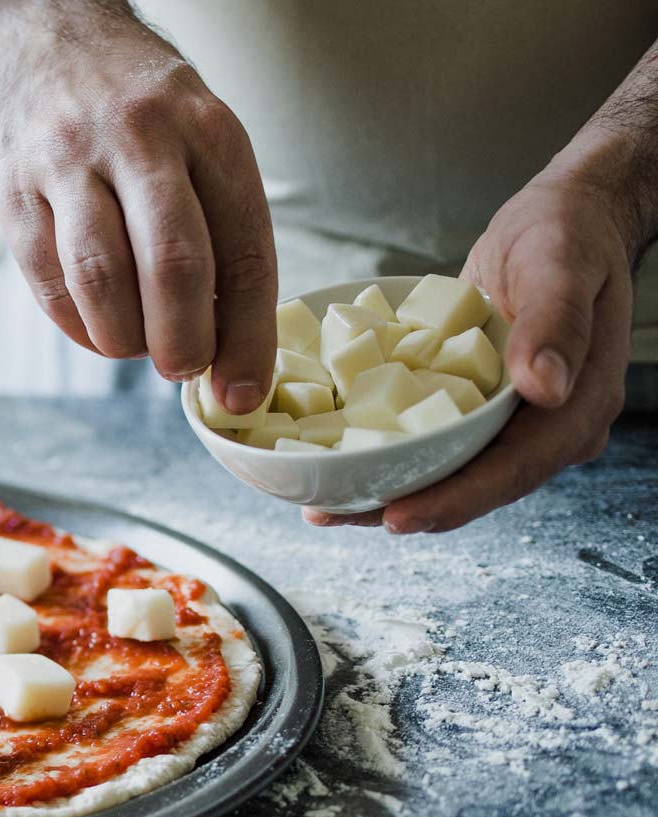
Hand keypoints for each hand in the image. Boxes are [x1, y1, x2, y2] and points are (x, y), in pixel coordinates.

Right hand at [0, 5, 276, 411]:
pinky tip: (95, 327)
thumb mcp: (198, 133)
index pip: (242, 249)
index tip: (243, 392)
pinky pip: (47, 279)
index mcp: (206, 128)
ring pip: (103, 279)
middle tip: (184, 369)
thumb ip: (218, 226)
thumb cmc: (132, 102)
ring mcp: (68, 159)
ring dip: (125, 340)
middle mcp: (140, 137)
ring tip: (135, 347)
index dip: (248, 336)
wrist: (32, 29)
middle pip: (175, 267)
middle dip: (185, 344)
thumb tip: (230, 343)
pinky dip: (77, 325)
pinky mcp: (13, 186)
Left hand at [305, 172, 632, 533]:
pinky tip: (341, 459)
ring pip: (451, 471)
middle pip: (474, 485)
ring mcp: (515, 420)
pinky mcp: (483, 406)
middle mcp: (547, 426)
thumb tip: (544, 387)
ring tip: (322, 503)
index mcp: (576, 406)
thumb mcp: (561, 263)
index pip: (513, 470)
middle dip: (405, 507)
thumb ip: (554, 322)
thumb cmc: (569, 233)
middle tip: (331, 514)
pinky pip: (438, 441)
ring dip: (389, 489)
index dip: (454, 499)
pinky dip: (393, 453)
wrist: (569, 218)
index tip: (398, 516)